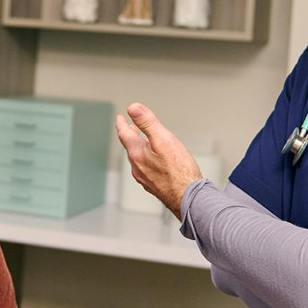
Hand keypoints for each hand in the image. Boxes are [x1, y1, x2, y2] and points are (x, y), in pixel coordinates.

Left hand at [114, 103, 201, 218]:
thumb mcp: (163, 140)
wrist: (188, 198)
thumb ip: (147, 123)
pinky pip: (146, 169)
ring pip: (138, 159)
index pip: (124, 135)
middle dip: (130, 136)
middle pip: (130, 147)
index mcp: (137, 154)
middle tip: (129, 128)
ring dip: (138, 148)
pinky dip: (146, 159)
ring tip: (143, 143)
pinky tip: (155, 162)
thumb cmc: (179, 171)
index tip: (120, 118)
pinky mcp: (154, 186)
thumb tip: (133, 108)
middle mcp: (137, 167)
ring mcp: (145, 178)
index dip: (122, 124)